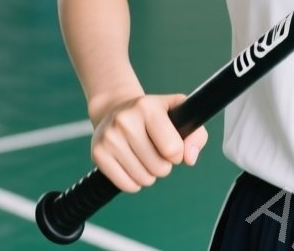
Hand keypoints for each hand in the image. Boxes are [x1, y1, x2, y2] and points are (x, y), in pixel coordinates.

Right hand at [87, 92, 208, 192]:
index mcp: (148, 107)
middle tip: (156, 151)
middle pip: (159, 167)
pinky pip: (126, 185)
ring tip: (144, 157)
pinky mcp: (98, 154)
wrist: (115, 108)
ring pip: (143, 179)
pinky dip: (134, 182)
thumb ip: (196, 134)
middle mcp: (125, 121)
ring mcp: (109, 138)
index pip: (173, 149)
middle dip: (163, 165)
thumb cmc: (153, 114)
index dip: (178, 154)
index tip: (172, 147)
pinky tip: (132, 165)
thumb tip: (189, 159)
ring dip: (149, 174)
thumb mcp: (178, 113)